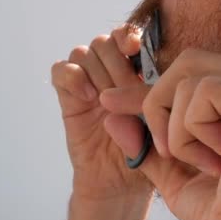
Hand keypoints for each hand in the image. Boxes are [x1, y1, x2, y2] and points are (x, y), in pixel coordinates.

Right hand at [51, 25, 152, 207]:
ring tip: (105, 99)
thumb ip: (153, 101)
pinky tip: (87, 96)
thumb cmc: (149, 154)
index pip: (128, 37)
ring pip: (84, 53)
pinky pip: (61, 70)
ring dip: (95, 71)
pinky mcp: (68, 98)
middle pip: (105, 42)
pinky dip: (72, 77)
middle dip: (114, 63)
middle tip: (123, 91)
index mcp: (136, 72)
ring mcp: (88, 84)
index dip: (128, 36)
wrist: (119, 183)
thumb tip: (136, 84)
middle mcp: (110, 73)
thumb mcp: (159, 124)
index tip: (133, 49)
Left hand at [101, 49, 220, 219]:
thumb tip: (110, 113)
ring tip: (209, 165)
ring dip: (180, 130)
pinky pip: (204, 92)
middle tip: (167, 151)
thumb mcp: (179, 172)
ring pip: (191, 77)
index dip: (151, 90)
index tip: (109, 102)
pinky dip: (193, 131)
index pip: (195, 75)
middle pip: (190, 62)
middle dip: (159, 103)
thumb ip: (150, 140)